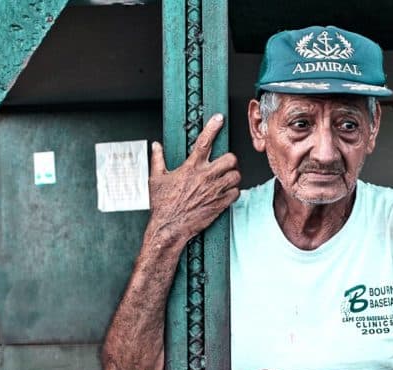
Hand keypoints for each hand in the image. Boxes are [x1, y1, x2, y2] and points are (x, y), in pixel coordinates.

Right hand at [148, 113, 240, 243]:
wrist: (169, 227)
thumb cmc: (162, 204)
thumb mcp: (156, 179)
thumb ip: (157, 159)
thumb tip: (156, 145)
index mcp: (190, 167)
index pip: (204, 141)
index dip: (212, 127)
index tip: (218, 118)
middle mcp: (205, 176)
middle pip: (230, 158)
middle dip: (230, 160)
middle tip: (224, 165)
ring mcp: (214, 190)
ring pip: (236, 175)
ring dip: (233, 176)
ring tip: (225, 179)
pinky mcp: (220, 203)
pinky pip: (236, 192)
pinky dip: (233, 192)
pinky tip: (225, 193)